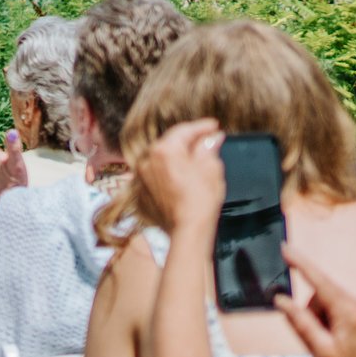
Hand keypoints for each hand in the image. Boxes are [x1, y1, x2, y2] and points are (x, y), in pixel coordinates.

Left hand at [136, 118, 226, 240]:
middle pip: (169, 142)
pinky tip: (181, 174)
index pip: (184, 130)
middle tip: (206, 139)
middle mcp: (147, 159)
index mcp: (164, 149)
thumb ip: (208, 148)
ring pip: (161, 158)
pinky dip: (167, 171)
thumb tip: (211, 137)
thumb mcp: (211, 168)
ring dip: (176, 155)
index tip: (214, 126)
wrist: (187, 230)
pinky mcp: (141, 191)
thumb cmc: (201, 198)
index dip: (201, 126)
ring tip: (194, 156)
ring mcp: (141, 176)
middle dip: (188, 140)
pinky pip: (155, 174)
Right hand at [278, 248, 355, 356]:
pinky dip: (335, 320)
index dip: (301, 264)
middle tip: (317, 338)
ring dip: (325, 318)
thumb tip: (281, 300)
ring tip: (331, 342)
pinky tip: (340, 340)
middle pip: (325, 295)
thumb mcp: (318, 349)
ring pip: (335, 302)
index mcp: (351, 313)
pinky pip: (346, 308)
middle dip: (314, 311)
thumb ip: (299, 321)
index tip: (286, 249)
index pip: (320, 282)